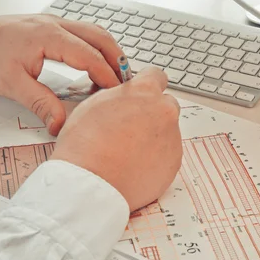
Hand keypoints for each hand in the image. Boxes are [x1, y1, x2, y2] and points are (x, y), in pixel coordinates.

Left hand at [0, 14, 123, 135]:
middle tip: (127, 84)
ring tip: (116, 76)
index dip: (107, 76)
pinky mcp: (50, 27)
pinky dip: (96, 48)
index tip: (119, 94)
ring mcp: (53, 23)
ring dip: (109, 52)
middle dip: (118, 60)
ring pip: (94, 32)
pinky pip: (83, 34)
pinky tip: (95, 66)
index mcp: (47, 36)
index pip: (89, 55)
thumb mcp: (12, 85)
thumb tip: (61, 125)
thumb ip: (41, 104)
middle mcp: (54, 25)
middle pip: (100, 37)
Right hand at [51, 68, 182, 210]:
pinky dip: (156, 159)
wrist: (91, 183)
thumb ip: (117, 96)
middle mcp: (164, 112)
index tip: (143, 95)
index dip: (148, 86)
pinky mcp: (174, 163)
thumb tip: (124, 97)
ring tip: (128, 153)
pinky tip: (135, 166)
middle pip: (166, 105)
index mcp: (144, 92)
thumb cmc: (85, 146)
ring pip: (167, 132)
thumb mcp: (94, 105)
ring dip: (154, 138)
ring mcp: (172, 138)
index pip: (157, 76)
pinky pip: (168, 156)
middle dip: (153, 113)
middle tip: (132, 128)